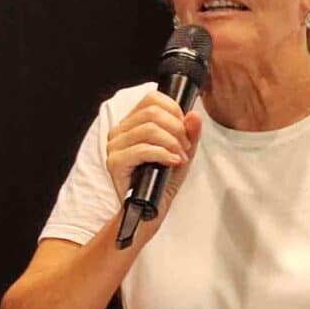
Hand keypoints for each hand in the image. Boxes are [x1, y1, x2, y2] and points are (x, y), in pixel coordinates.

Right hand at [106, 91, 202, 215]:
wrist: (151, 210)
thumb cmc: (162, 181)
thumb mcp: (182, 152)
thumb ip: (190, 133)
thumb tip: (194, 115)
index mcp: (132, 124)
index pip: (152, 99)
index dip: (174, 111)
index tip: (185, 130)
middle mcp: (120, 131)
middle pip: (153, 112)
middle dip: (177, 129)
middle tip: (184, 148)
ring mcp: (115, 146)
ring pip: (149, 129)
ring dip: (172, 143)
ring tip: (179, 157)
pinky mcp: (115, 162)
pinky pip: (143, 149)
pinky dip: (164, 154)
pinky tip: (173, 162)